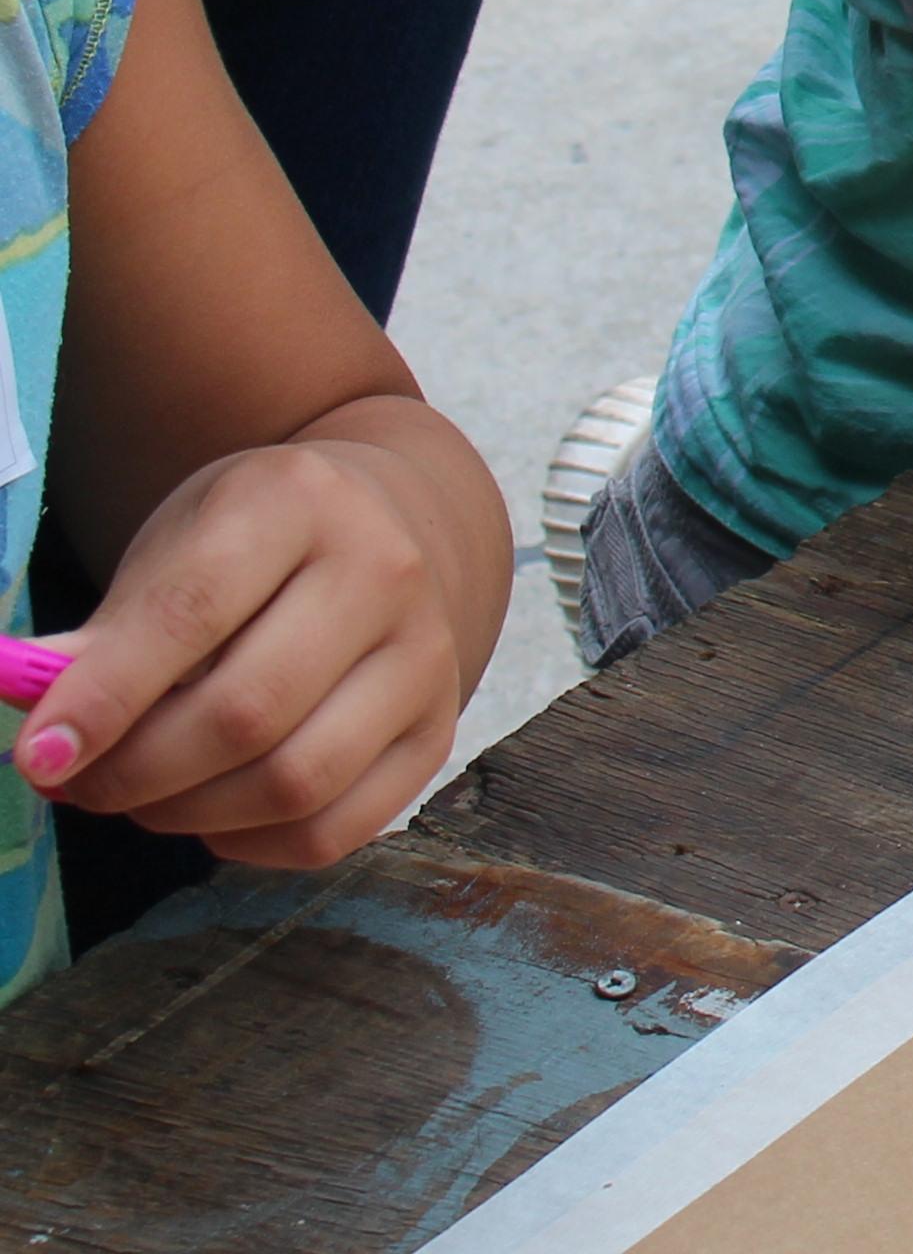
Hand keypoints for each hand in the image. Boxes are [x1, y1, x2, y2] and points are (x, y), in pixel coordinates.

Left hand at [21, 434, 476, 868]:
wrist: (381, 532)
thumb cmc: (252, 544)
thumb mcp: (175, 549)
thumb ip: (108, 635)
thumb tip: (49, 734)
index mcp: (301, 502)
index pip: (193, 613)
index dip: (106, 697)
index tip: (39, 753)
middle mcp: (385, 572)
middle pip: (247, 711)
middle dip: (137, 770)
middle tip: (79, 781)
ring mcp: (427, 656)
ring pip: (295, 781)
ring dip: (188, 813)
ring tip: (142, 796)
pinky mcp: (439, 731)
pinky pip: (336, 831)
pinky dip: (251, 844)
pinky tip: (212, 814)